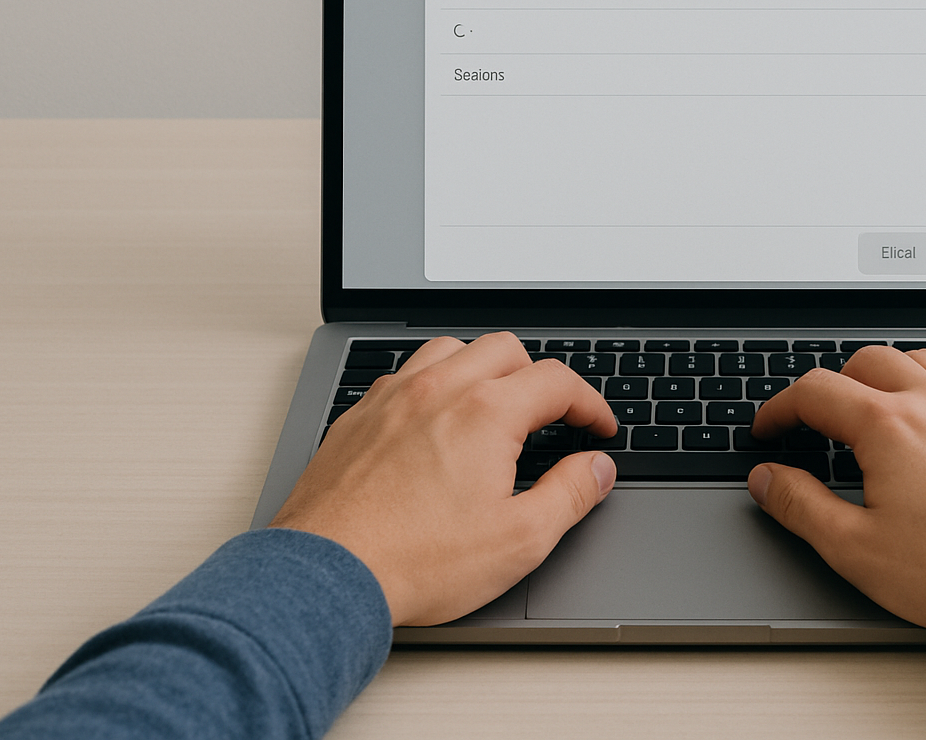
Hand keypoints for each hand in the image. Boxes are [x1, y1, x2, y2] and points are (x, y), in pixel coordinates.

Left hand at [269, 332, 617, 625]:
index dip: (589, 403)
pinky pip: (404, 374)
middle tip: (552, 416)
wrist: (328, 577)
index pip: (557, 382)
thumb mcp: (520, 540)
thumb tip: (597, 469)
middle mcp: (439, 390)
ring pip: (451, 349)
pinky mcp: (358, 416)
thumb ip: (570, 494)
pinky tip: (434, 419)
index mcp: (486, 413)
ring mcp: (393, 398)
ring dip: (482, 367)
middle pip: (506, 349)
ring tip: (493, 405)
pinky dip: (433, 383)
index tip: (597, 427)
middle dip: (539, 377)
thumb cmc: (416, 561)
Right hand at [747, 346, 925, 636]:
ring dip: (886, 376)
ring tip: (874, 412)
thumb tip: (768, 480)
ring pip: (919, 360)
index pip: (815, 392)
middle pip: (866, 362)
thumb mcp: (858, 551)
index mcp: (888, 426)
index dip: (780, 408)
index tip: (771, 428)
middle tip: (818, 422)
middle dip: (832, 386)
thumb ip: (802, 507)